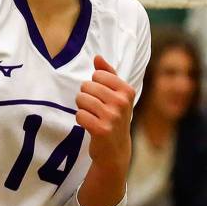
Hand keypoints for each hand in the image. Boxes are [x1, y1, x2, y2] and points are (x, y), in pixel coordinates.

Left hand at [76, 56, 135, 172]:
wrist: (115, 148)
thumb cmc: (113, 116)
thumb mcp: (116, 94)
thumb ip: (107, 74)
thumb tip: (97, 57)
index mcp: (127, 91)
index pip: (98, 74)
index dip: (94, 84)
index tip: (102, 96)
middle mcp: (122, 103)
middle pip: (87, 86)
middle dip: (85, 96)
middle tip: (95, 108)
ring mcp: (113, 117)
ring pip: (81, 99)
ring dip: (82, 107)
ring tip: (92, 115)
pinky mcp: (102, 130)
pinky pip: (79, 115)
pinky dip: (80, 119)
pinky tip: (90, 125)